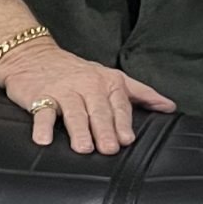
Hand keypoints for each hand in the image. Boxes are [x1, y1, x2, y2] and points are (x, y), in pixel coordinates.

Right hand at [0, 40, 174, 153]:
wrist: (33, 55)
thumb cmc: (77, 72)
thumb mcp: (111, 77)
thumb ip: (141, 93)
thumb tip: (169, 107)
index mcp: (107, 82)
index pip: (119, 104)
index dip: (123, 122)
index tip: (127, 139)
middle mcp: (87, 85)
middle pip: (98, 110)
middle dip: (105, 129)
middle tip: (109, 148)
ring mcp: (63, 91)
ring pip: (74, 111)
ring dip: (79, 130)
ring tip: (83, 148)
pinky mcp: (39, 96)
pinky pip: (42, 112)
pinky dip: (42, 126)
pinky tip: (44, 140)